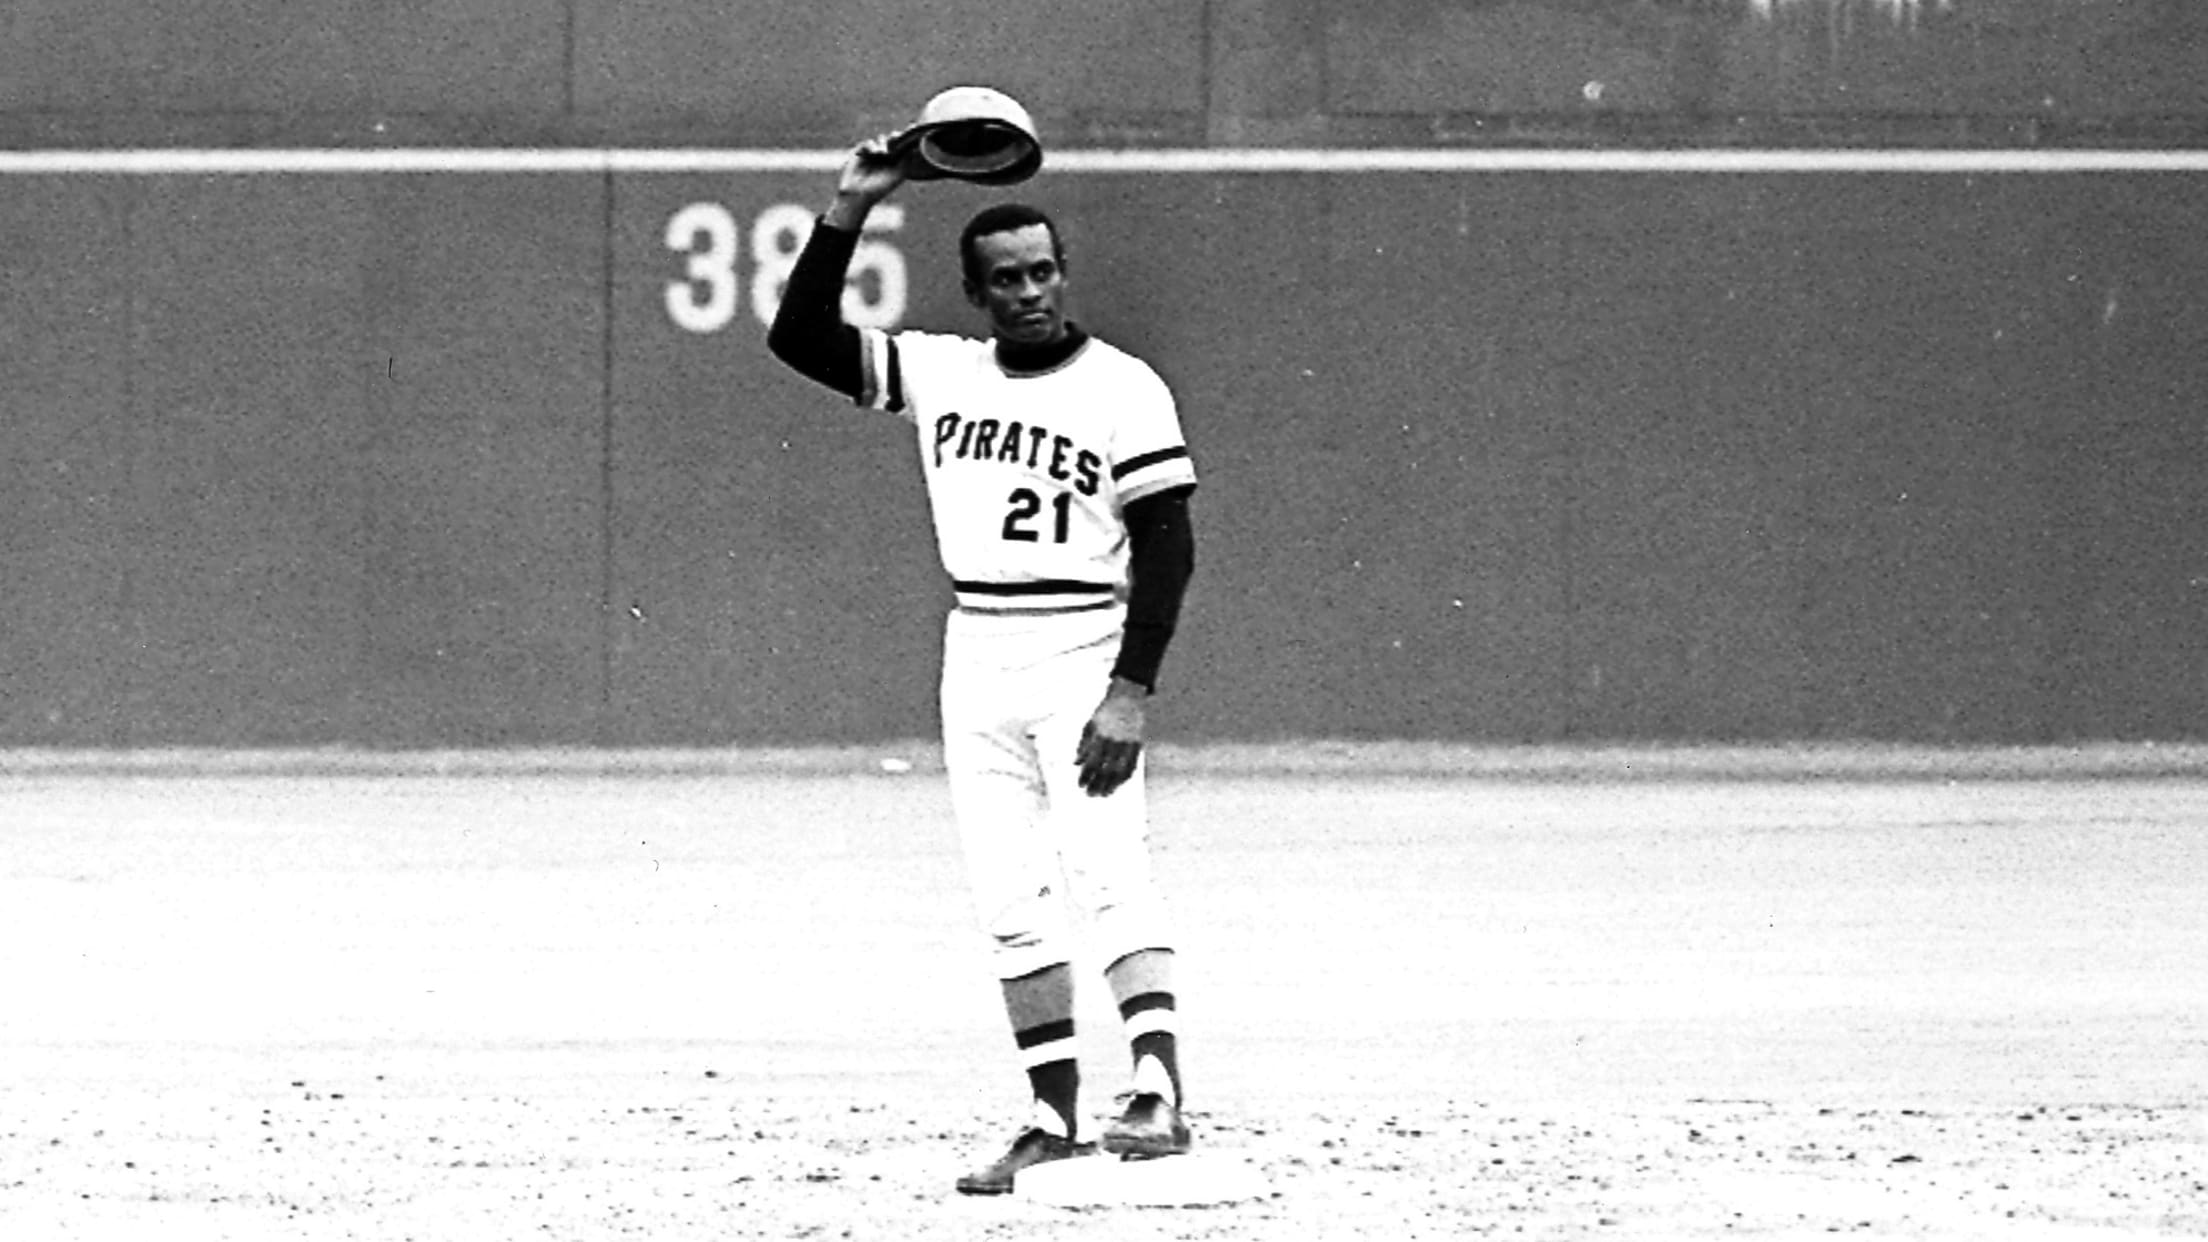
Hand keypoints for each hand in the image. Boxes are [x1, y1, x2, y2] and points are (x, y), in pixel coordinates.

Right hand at [825, 133, 907, 227]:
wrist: (857, 194)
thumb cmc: (878, 189)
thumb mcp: (896, 177)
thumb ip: (905, 163)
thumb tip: (913, 149)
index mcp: (896, 162)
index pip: (902, 147)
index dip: (905, 140)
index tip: (907, 136)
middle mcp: (885, 157)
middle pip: (892, 140)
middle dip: (894, 137)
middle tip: (895, 137)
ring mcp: (873, 154)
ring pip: (881, 139)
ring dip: (883, 143)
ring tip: (882, 153)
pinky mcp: (862, 152)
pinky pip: (868, 143)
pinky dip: (872, 146)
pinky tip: (874, 153)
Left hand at [1076, 677, 1147, 797]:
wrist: (1127, 699)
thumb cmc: (1105, 713)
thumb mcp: (1089, 725)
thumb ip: (1082, 745)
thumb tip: (1075, 763)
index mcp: (1100, 736)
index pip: (1092, 761)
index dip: (1086, 775)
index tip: (1081, 786)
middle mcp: (1115, 742)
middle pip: (1105, 769)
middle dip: (1098, 784)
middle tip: (1091, 795)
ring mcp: (1128, 744)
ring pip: (1120, 770)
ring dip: (1112, 784)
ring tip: (1105, 794)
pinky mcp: (1138, 745)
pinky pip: (1132, 765)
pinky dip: (1125, 777)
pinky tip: (1119, 784)